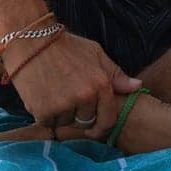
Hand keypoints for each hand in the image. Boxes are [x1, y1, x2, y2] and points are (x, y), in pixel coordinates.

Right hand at [4, 31, 141, 141]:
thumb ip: (116, 75)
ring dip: (62, 114)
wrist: (32, 42)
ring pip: (67, 123)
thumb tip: (138, 86)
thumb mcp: (96, 54)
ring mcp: (63, 105)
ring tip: (55, 93)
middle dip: (80, 115)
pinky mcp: (43, 111)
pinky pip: (49, 123)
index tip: (96, 128)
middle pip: (86, 122)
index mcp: (101, 85)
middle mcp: (84, 97)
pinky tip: (44, 96)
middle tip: (69, 98)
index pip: (109, 119)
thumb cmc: (67, 47)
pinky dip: (46, 114)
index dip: (103, 127)